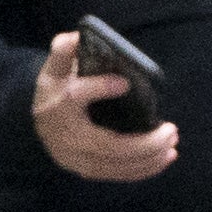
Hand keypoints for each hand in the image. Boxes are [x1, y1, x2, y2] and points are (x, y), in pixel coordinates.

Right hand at [31, 27, 179, 181]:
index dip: (100, 88)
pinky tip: (166, 158)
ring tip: (173, 143)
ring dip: (148, 158)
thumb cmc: (57, 88)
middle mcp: (64, 135)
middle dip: (142, 142)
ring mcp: (74, 157)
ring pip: (114, 164)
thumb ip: (64, 50)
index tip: (124, 83)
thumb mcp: (56, 67)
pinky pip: (116, 174)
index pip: (75, 97)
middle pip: (105, 145)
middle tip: (171, 130)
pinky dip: (144, 169)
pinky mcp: (85, 170)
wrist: (39, 119)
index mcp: (57, 103)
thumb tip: (78, 37)